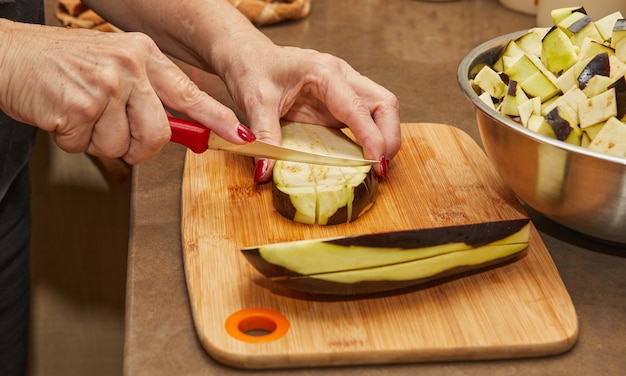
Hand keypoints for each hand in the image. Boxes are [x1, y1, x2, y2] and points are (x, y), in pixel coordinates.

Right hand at [0, 21, 248, 163]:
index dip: (217, 119)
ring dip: (99, 142)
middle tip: (117, 137)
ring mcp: (104, 86)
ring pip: (121, 146)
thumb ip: (148, 94)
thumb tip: (181, 129)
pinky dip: (73, 141)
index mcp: (143, 54)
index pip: (190, 93)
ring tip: (80, 114)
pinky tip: (62, 115)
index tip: (241, 136)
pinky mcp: (78, 108)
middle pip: (159, 134)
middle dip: (138, 147)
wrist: (8, 55)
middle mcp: (128, 66)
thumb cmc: (62, 65)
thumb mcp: (114, 65)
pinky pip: (88, 148)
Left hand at [218, 42, 400, 181]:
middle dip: (389, 137)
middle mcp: (341, 76)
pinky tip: (365, 158)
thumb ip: (265, 135)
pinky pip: (367, 118)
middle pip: (384, 104)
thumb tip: (265, 171)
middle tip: (380, 168)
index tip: (376, 164)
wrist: (248, 55)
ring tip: (376, 167)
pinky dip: (372, 138)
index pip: (358, 107)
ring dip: (385, 137)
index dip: (372, 137)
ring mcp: (344, 87)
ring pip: (382, 109)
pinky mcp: (340, 101)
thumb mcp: (254, 102)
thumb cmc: (252, 70)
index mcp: (323, 71)